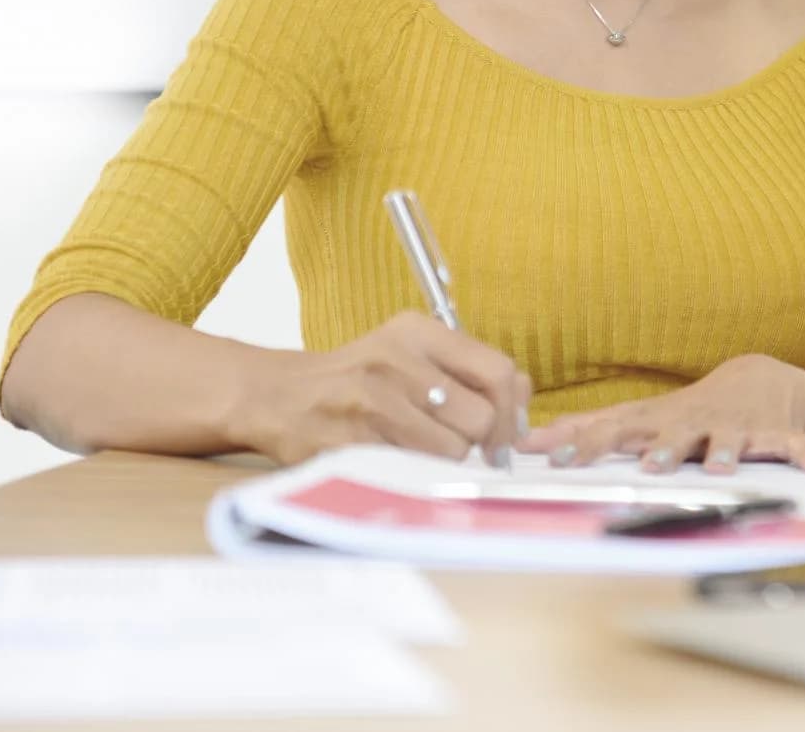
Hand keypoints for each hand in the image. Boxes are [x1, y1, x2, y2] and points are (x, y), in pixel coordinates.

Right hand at [241, 311, 531, 466]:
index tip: (508, 434)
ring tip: (413, 446)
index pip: (498, 371)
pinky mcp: (350, 442)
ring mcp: (370, 401)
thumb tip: (525, 401)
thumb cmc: (359, 378)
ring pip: (451, 450)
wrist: (279, 395)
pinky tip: (392, 458)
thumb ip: (470, 368)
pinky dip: (411, 473)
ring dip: (442, 460)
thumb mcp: (412, 352)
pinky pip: (411, 471)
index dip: (514, 411)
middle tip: (456, 444)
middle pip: (480, 418)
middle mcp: (395, 360)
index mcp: (417, 331)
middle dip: (476, 441)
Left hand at [521, 354, 804, 474]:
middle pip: (675, 433)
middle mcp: (696, 422)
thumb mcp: (643, 417)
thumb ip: (590, 429)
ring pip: (730, 439)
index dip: (590, 441)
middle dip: (664, 448)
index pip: (618, 428)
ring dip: (726, 452)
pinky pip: (793, 445)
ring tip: (723, 466)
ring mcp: (736, 427)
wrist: (766, 381)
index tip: (557, 457)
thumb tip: (528, 439)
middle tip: (651, 464)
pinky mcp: (774, 434)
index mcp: (662, 421)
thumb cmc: (692, 409)